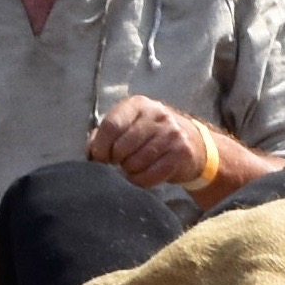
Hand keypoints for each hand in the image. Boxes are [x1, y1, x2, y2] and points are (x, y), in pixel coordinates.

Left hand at [88, 95, 228, 192]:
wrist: (194, 143)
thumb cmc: (151, 135)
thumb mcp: (129, 126)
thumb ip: (105, 134)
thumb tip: (90, 151)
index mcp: (138, 104)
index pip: (111, 126)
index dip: (101, 146)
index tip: (99, 157)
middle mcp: (157, 115)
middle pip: (122, 146)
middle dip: (115, 160)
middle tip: (119, 162)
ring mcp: (172, 133)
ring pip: (136, 163)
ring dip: (129, 171)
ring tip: (132, 167)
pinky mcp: (181, 152)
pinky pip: (151, 175)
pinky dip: (141, 180)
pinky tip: (142, 175)